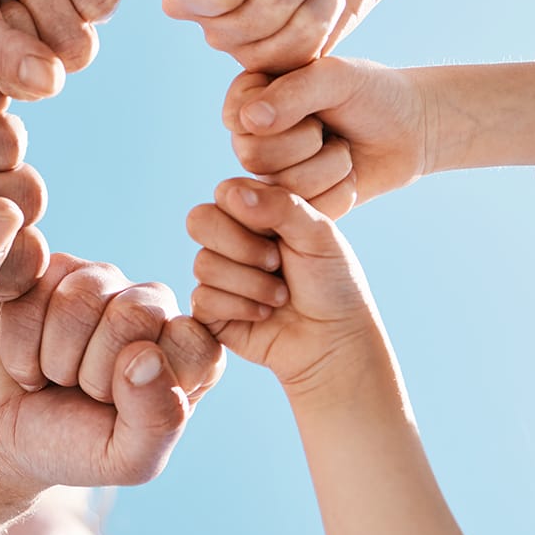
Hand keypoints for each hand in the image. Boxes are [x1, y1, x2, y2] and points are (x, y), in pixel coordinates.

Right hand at [0, 254, 223, 494]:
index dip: (147, 386)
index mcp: (190, 351)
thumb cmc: (75, 448)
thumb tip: (145, 355)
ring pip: (79, 297)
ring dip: (54, 358)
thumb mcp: (128, 460)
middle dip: (93, 371)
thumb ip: (157, 420)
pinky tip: (25, 361)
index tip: (124, 411)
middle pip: (133, 313)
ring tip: (54, 377)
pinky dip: (19, 346)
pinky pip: (33, 292)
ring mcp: (99, 281)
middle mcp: (151, 306)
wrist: (4, 440)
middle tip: (82, 392)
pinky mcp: (45, 271)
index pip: (192, 343)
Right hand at [186, 178, 378, 398]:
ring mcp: (219, 276)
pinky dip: (241, 308)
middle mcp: (231, 240)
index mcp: (256, 213)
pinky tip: (265, 315)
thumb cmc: (334, 284)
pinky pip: (203, 299)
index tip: (282, 234)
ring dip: (251, 284)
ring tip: (281, 296)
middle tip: (276, 263)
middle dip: (243, 247)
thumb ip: (280, 206)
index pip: (224, 192)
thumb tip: (231, 194)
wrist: (335, 341)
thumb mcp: (319, 235)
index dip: (247, 212)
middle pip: (199, 221)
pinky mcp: (211, 312)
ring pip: (203, 264)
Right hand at [224, 58, 432, 213]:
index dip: (285, 115)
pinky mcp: (296, 207)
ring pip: (280, 188)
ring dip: (329, 166)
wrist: (410, 129)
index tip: (313, 98)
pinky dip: (339, 192)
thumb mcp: (336, 78)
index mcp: (250, 97)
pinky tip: (349, 175)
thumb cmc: (371, 94)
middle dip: (308, 141)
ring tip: (342, 148)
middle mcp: (252, 138)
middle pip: (254, 157)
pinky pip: (305, 212)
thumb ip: (291, 92)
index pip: (240, 119)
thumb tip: (248, 121)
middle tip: (328, 127)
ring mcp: (271, 176)